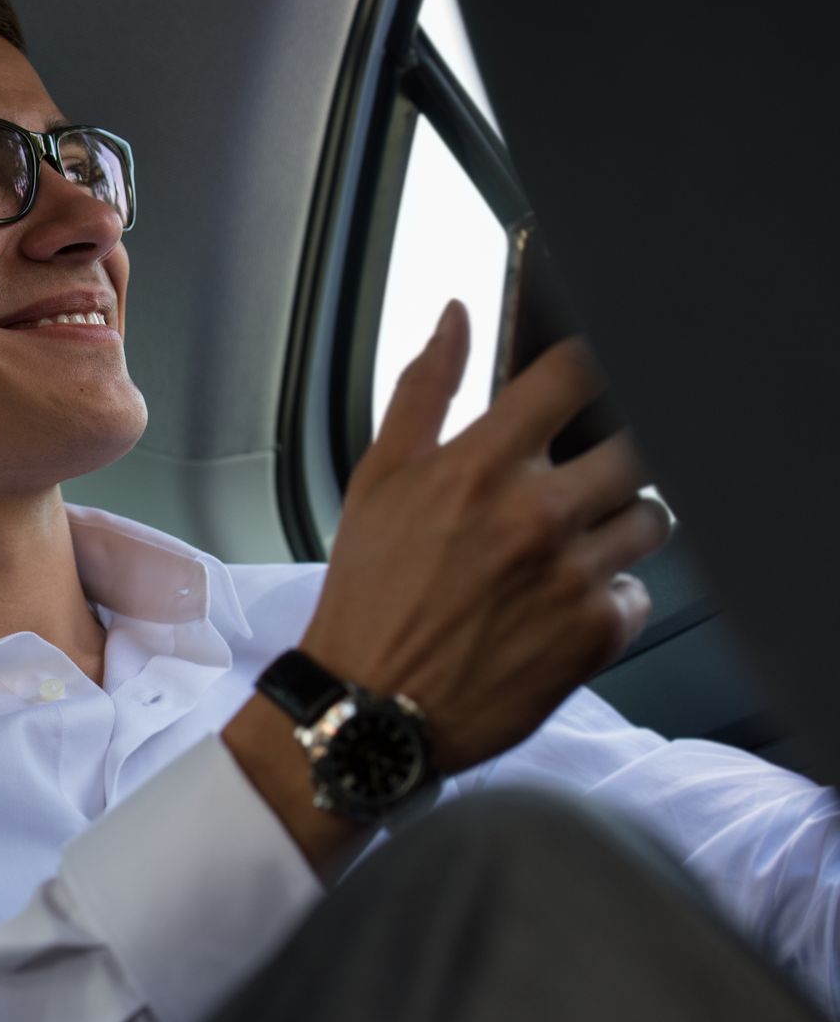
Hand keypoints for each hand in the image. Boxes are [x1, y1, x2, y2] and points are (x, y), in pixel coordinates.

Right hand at [298, 301, 671, 774]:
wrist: (372, 705)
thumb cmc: (369, 592)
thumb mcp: (377, 480)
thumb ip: (424, 390)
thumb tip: (456, 316)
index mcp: (481, 465)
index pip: (575, 374)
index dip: (591, 367)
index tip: (588, 380)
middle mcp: (537, 514)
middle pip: (637, 443)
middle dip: (614, 452)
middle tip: (585, 473)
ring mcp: (572, 575)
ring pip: (651, 517)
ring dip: (621, 521)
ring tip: (576, 541)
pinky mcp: (595, 634)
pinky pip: (642, 591)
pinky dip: (613, 593)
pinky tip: (567, 600)